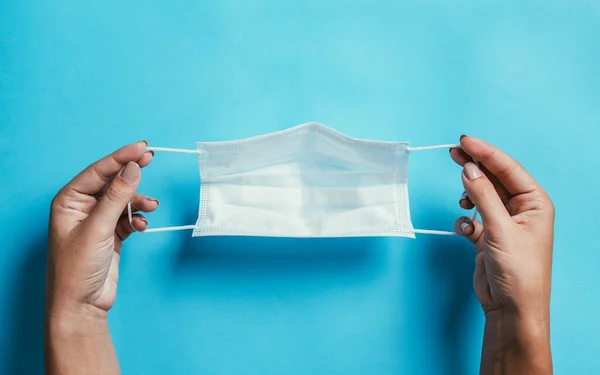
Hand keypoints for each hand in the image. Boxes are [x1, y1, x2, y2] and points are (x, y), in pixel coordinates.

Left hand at [46, 141, 157, 317]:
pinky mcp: (111, 234)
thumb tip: (132, 168)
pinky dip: (138, 218)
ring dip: (138, 201)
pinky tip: (142, 225)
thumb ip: (117, 197)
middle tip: (150, 157)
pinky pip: (129, 217)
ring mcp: (97, 221)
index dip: (120, 157)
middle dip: (131, 174)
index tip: (142, 148)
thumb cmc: (77, 269)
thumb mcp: (97, 229)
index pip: (98, 171)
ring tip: (150, 206)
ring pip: (124, 200)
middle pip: (112, 182)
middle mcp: (82, 208)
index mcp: (69, 201)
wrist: (82, 306)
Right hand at [450, 136, 553, 373]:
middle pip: (494, 178)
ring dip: (468, 196)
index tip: (464, 141)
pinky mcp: (488, 237)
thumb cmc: (518, 272)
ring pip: (481, 196)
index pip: (508, 168)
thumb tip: (468, 169)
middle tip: (453, 152)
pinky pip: (473, 218)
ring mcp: (504, 223)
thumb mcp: (500, 229)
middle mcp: (521, 210)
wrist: (511, 308)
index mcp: (535, 203)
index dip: (486, 152)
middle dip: (474, 166)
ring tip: (461, 200)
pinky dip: (465, 220)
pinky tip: (465, 230)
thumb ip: (483, 196)